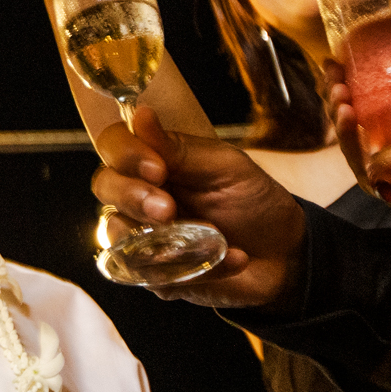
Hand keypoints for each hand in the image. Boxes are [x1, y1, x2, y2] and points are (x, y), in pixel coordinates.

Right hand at [90, 104, 306, 309]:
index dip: (126, 156)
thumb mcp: (225, 167)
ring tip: (208, 236)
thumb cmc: (253, 201)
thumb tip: (140, 114)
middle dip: (132, 197)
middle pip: (105, 188)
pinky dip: (196, 268)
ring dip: (157, 238)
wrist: (285, 252)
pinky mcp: (156, 277)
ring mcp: (142, 238)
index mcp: (153, 163)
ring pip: (115, 236)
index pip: (114, 148)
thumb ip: (178, 148)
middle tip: (168, 209)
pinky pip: (153, 275)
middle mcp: (138, 198)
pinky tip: (232, 258)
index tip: (157, 168)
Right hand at [327, 34, 390, 246]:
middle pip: (344, 107)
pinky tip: (349, 117)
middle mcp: (379, 133)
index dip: (343, 72)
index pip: (360, 88)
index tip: (334, 57)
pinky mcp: (377, 179)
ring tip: (339, 93)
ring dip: (335, 109)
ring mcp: (376, 157)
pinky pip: (355, 159)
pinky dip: (348, 138)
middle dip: (331, 88)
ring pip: (345, 132)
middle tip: (333, 73)